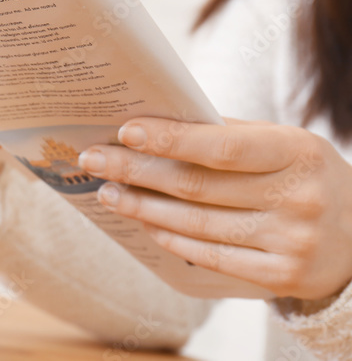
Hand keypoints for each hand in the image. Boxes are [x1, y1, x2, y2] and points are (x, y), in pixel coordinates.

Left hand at [77, 117, 351, 299]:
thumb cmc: (304, 175)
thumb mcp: (284, 144)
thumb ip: (228, 133)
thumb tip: (155, 121)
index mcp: (297, 151)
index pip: (221, 145)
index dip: (169, 139)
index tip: (124, 131)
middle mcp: (297, 197)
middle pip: (197, 185)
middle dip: (136, 171)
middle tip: (93, 160)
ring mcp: (291, 241)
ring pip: (197, 223)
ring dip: (143, 207)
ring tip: (108, 192)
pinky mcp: (283, 276)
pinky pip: (211, 255)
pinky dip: (172, 238)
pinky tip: (144, 222)